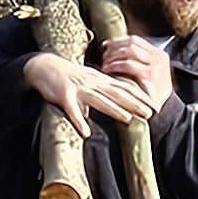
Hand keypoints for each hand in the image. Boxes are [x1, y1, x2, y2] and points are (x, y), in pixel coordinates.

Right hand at [24, 50, 153, 124]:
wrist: (43, 66)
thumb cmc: (67, 76)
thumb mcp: (89, 80)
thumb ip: (104, 90)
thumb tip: (120, 101)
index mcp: (100, 80)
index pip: (123, 87)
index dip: (139, 96)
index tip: (154, 104)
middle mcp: (92, 83)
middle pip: (117, 93)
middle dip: (134, 103)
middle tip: (150, 112)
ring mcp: (78, 89)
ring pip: (98, 100)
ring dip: (113, 109)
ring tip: (127, 119)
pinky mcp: (63, 96)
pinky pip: (72, 111)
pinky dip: (79, 121)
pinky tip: (86, 132)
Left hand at [99, 37, 175, 113]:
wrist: (165, 112)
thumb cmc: (150, 94)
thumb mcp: (148, 74)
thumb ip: (136, 61)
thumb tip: (110, 48)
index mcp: (159, 54)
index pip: (135, 40)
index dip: (118, 41)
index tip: (105, 46)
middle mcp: (159, 57)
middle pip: (131, 44)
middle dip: (114, 49)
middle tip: (103, 57)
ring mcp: (156, 66)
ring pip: (129, 51)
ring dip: (113, 56)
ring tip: (105, 65)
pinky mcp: (150, 76)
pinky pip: (128, 64)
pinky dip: (115, 65)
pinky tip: (107, 71)